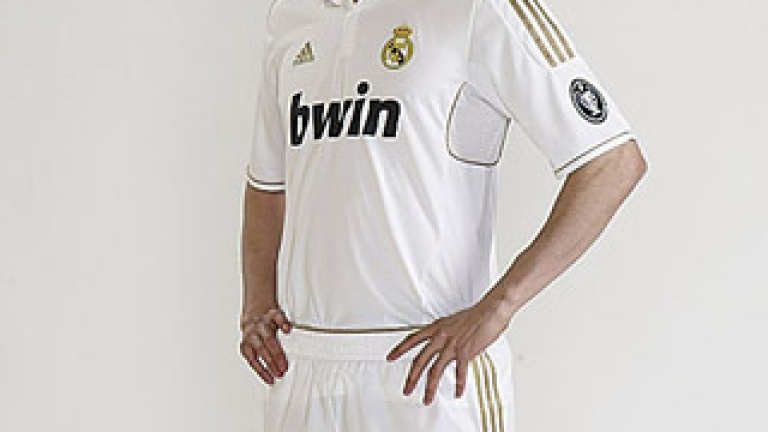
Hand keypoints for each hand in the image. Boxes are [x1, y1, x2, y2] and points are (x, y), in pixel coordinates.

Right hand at [239, 305, 292, 384]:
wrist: (253, 312)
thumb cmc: (268, 317)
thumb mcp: (277, 313)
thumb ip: (283, 321)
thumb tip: (288, 329)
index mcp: (262, 324)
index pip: (270, 340)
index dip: (277, 353)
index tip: (284, 365)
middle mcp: (252, 333)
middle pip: (262, 350)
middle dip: (272, 363)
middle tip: (281, 373)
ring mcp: (247, 341)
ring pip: (253, 358)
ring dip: (264, 370)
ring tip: (273, 379)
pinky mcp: (243, 348)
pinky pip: (250, 361)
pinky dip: (259, 371)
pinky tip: (267, 378)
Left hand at [385, 293, 514, 404]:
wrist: (490, 310)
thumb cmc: (476, 314)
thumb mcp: (453, 321)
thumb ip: (444, 331)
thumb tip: (442, 340)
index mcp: (436, 328)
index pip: (412, 339)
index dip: (399, 349)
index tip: (391, 357)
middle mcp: (441, 337)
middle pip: (420, 360)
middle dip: (411, 378)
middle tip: (406, 389)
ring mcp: (451, 345)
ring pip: (434, 371)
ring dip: (430, 387)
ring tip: (427, 398)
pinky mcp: (465, 352)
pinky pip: (459, 373)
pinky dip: (458, 385)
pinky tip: (457, 392)